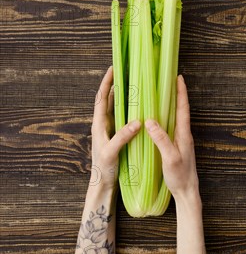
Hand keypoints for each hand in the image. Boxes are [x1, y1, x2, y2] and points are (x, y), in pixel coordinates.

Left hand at [90, 66, 140, 189]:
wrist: (102, 183)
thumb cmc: (104, 169)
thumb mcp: (111, 152)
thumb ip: (122, 137)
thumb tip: (136, 122)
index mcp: (99, 125)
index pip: (101, 99)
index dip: (106, 83)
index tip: (113, 70)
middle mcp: (103, 125)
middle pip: (108, 100)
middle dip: (115, 85)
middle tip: (125, 73)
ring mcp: (109, 130)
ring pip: (115, 108)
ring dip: (122, 96)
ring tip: (132, 85)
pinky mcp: (116, 136)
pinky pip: (122, 118)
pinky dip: (128, 109)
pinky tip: (137, 108)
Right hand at [145, 75, 198, 202]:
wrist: (187, 192)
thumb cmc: (180, 176)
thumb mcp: (169, 158)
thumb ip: (161, 140)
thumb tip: (150, 121)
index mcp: (184, 135)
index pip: (183, 109)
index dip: (181, 93)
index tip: (178, 78)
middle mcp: (184, 135)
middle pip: (180, 110)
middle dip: (176, 94)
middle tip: (169, 80)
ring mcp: (181, 142)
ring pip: (176, 119)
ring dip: (171, 106)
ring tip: (163, 95)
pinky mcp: (176, 148)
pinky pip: (171, 128)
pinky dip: (166, 119)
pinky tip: (158, 120)